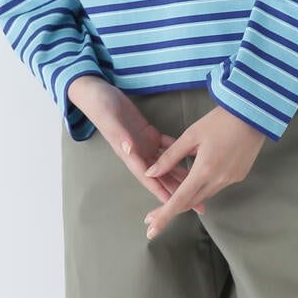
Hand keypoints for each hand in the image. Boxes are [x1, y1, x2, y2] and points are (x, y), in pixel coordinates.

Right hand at [67, 74, 195, 203]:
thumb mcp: (109, 120)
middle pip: (161, 177)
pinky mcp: (148, 133)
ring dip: (182, 175)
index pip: (148, 177)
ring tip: (199, 185)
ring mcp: (144, 144)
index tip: (175, 205)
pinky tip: (193, 157)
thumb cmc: (100, 106)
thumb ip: (120, 136)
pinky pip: (167, 145)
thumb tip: (130, 150)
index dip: (161, 192)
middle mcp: (138, 154)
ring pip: (167, 164)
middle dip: (178, 191)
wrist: (97, 93)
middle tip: (198, 205)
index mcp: (128, 154)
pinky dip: (180, 152)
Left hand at [142, 104, 267, 237]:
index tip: (151, 230)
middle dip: (171, 210)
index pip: (179, 200)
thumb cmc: (220, 120)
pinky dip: (203, 186)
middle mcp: (219, 180)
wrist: (254, 114)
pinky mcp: (239, 175)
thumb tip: (150, 172)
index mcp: (204, 170)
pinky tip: (196, 178)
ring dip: (187, 197)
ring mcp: (231, 179)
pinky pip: (216, 186)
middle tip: (152, 216)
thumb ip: (170, 156)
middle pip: (191, 202)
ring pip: (203, 195)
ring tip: (170, 196)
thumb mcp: (191, 135)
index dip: (164, 216)